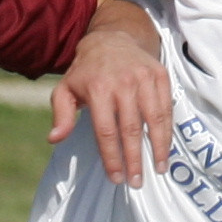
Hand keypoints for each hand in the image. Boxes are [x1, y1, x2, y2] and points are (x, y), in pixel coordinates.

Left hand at [54, 19, 170, 187]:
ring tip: (157, 169)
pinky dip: (167, 130)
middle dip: (134, 159)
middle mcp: (123, 82)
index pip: (106, 130)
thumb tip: (54, 139)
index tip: (116, 178)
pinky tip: (165, 149)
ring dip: (157, 148)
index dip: (111, 157)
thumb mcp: (65, 89)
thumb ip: (61, 115)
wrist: (112, 39)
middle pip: (131, 129)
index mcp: (98, 88)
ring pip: (154, 119)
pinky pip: (166, 108)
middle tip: (136, 182)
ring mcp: (144, 78)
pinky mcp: (160, 75)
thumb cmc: (86, 72)